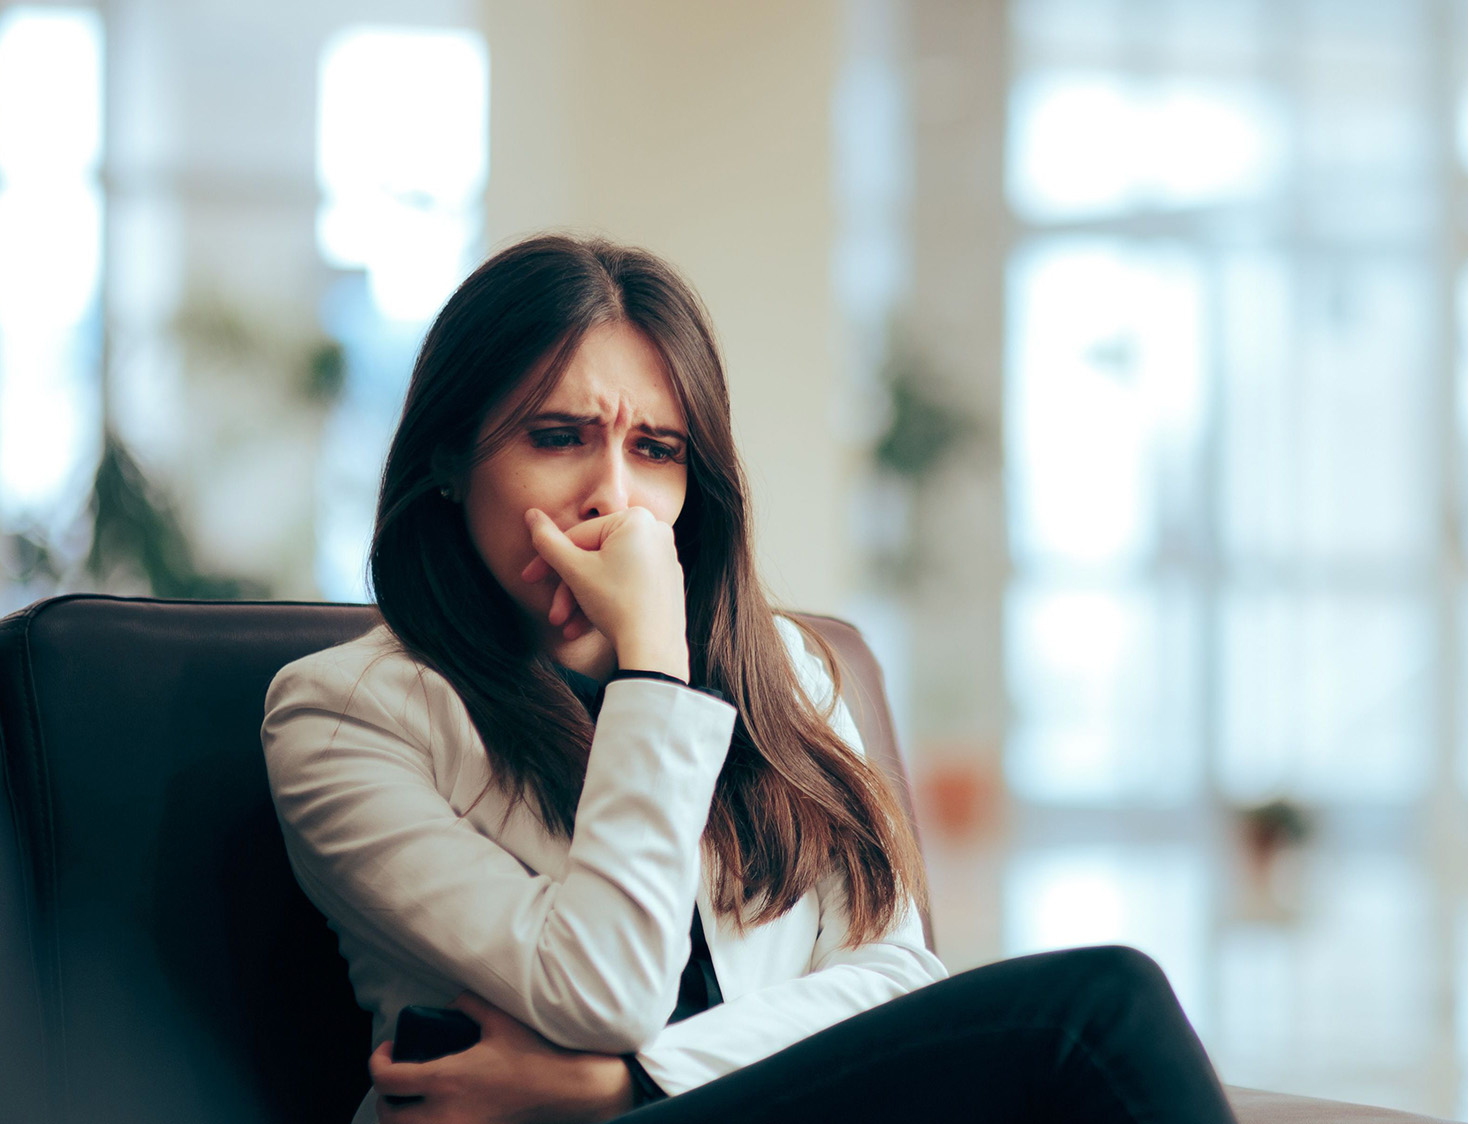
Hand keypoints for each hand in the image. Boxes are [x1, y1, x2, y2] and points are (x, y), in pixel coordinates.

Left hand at [372, 992, 635, 1123]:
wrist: (567, 1090)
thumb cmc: (535, 1053)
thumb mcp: (500, 1018)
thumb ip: (468, 1003)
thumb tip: (449, 1003)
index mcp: (446, 1078)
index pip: (387, 1079)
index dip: (376, 1062)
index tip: (387, 1050)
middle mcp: (445, 1113)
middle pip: (387, 1116)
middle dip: (383, 1096)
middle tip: (395, 1077)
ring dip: (399, 1117)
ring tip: (409, 1100)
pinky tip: (434, 1113)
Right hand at [520, 508, 688, 679]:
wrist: (654, 651)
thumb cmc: (617, 605)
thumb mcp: (575, 571)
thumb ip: (548, 541)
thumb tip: (531, 514)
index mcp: (637, 518)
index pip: (578, 535)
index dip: (548, 559)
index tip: (528, 579)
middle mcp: (656, 530)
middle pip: (594, 555)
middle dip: (569, 588)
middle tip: (554, 616)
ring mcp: (665, 556)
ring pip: (609, 572)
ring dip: (583, 600)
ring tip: (569, 628)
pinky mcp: (667, 580)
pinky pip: (627, 582)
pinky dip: (607, 600)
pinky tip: (588, 626)